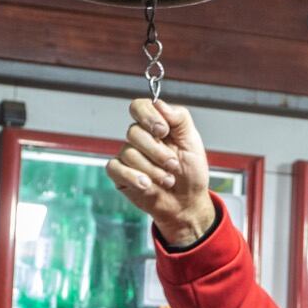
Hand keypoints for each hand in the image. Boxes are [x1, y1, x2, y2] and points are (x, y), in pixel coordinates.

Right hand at [106, 98, 214, 245]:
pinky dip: (134, 177)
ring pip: (129, 153)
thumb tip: (159, 103)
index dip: (148, 116)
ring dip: (153, 170)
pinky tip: (147, 185)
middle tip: (174, 165)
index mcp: (155, 126)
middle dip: (157, 151)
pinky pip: (116, 168)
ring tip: (168, 180)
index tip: (164, 131)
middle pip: (134, 132)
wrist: (187, 203)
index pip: (139, 107)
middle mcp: (139, 138)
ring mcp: (127, 156)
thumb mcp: (192, 142)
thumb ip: (179, 119)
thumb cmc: (190, 172)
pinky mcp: (120, 175)